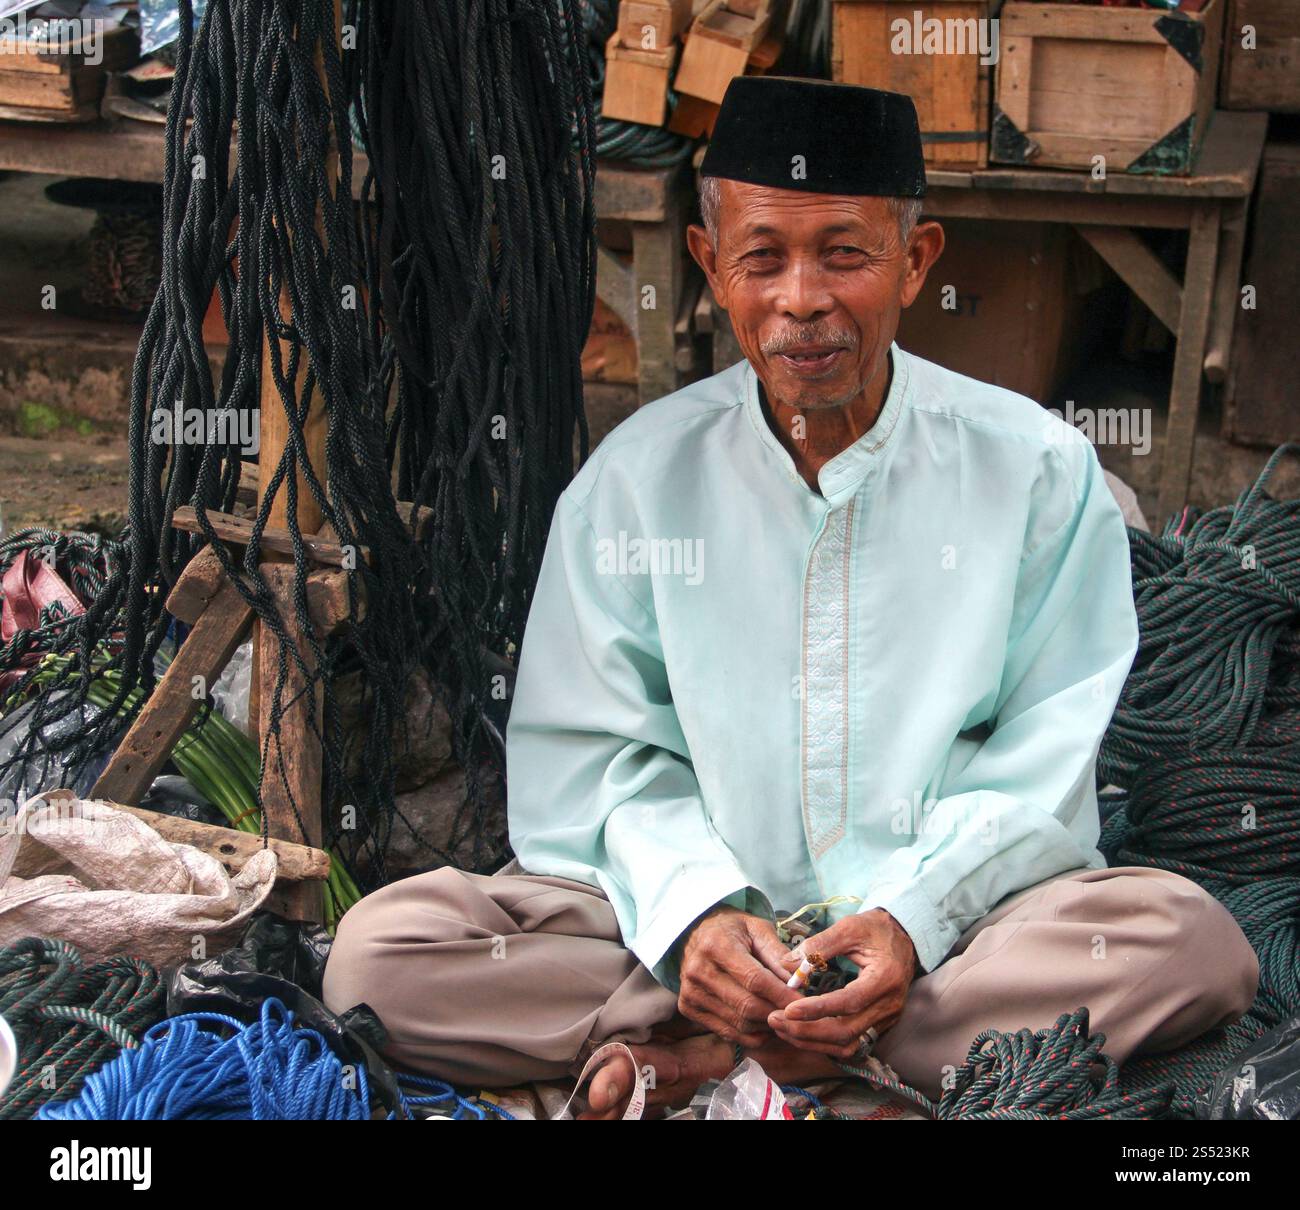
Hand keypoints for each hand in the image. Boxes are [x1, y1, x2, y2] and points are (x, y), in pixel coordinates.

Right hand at [676, 906, 801, 1046]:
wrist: (695, 933)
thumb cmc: (732, 930)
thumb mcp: (757, 929)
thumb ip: (778, 954)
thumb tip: (800, 981)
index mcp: (717, 945)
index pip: (755, 979)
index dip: (782, 995)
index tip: (804, 1003)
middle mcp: (698, 970)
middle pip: (747, 1005)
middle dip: (777, 1012)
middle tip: (797, 1014)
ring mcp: (690, 992)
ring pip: (739, 1023)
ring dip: (766, 1026)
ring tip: (783, 1018)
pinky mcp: (688, 1008)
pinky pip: (727, 1032)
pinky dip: (751, 1036)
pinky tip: (765, 1026)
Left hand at [767, 909, 916, 1058]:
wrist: (904, 937)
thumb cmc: (875, 929)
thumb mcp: (849, 927)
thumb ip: (819, 945)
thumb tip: (786, 963)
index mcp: (885, 978)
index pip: (848, 1002)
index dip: (817, 1009)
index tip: (788, 1010)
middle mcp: (889, 1005)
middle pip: (846, 1032)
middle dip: (808, 1031)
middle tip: (776, 1021)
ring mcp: (886, 1018)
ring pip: (848, 1044)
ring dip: (813, 1041)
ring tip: (783, 1029)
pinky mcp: (879, 1025)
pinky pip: (852, 1043)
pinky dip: (825, 1042)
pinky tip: (802, 1033)